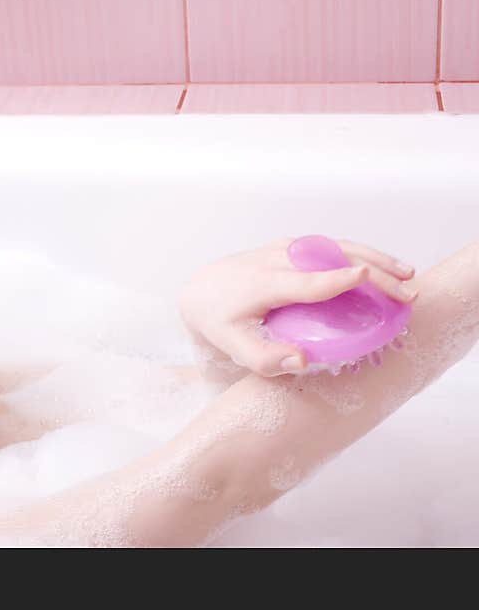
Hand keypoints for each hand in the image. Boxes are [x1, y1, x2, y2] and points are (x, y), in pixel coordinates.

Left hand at [178, 238, 417, 377]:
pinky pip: (331, 248)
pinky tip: (381, 269)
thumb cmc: (218, 320)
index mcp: (265, 283)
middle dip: (374, 274)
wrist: (201, 289)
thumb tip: (303, 361)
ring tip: (407, 275)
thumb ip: (265, 358)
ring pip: (337, 247)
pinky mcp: (293, 247)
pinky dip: (360, 255)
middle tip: (406, 294)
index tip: (367, 278)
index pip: (307, 279)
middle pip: (333, 259)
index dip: (337, 279)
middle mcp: (278, 259)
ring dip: (374, 259)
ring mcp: (287, 249)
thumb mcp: (233, 345)